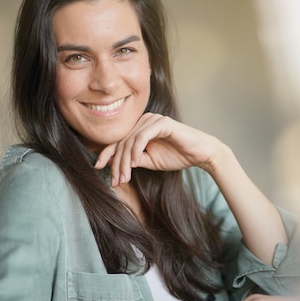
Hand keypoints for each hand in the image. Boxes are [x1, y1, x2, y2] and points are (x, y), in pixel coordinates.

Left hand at [94, 113, 224, 185]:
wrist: (201, 154)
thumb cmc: (178, 156)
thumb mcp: (151, 161)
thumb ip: (135, 160)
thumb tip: (119, 164)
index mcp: (140, 128)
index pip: (118, 141)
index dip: (106, 154)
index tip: (98, 168)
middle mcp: (144, 120)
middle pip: (121, 142)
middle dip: (116, 163)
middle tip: (114, 181)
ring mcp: (153, 119)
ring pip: (130, 141)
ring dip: (124, 161)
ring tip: (123, 178)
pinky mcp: (162, 123)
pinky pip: (142, 137)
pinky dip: (135, 151)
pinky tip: (134, 165)